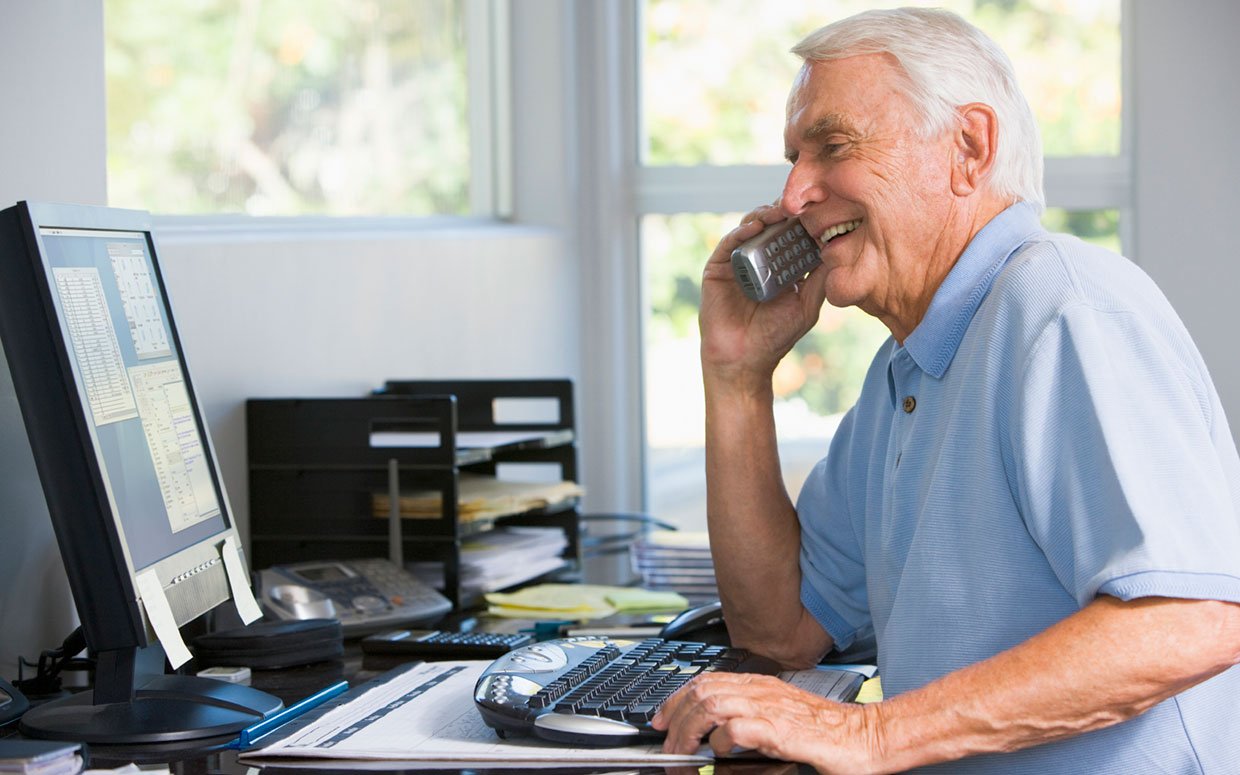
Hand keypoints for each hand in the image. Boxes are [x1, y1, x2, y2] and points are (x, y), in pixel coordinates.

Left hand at [652, 672, 882, 772]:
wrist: (866, 738)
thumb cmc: (829, 733)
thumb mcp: (780, 722)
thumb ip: (750, 723)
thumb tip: (716, 741)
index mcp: (761, 685)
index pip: (706, 681)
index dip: (676, 699)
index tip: (660, 719)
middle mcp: (762, 691)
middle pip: (701, 691)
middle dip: (674, 717)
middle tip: (665, 743)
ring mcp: (771, 709)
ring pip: (711, 705)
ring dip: (689, 731)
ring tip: (682, 754)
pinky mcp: (781, 731)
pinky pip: (737, 728)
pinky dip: (719, 740)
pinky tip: (718, 753)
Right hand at [700, 205, 829, 391]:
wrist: (744, 360)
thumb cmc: (775, 337)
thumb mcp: (807, 306)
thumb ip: (820, 282)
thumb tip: (840, 252)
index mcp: (779, 266)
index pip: (791, 234)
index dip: (802, 220)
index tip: (819, 207)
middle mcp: (758, 259)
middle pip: (771, 225)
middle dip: (785, 212)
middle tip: (800, 203)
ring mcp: (737, 262)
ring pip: (750, 228)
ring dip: (765, 216)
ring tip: (779, 212)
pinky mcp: (717, 267)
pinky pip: (729, 243)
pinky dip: (741, 231)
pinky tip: (755, 227)